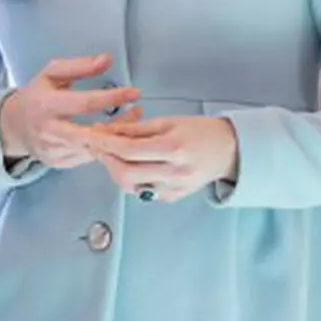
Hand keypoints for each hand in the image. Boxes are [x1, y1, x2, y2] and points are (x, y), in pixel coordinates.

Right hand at [0, 53, 141, 169]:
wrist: (14, 126)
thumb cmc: (37, 95)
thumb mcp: (52, 73)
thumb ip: (79, 66)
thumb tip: (107, 59)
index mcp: (46, 105)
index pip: (84, 104)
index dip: (111, 98)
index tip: (134, 93)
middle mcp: (50, 132)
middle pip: (91, 135)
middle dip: (120, 126)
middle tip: (140, 113)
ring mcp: (55, 151)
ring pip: (94, 149)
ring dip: (118, 136)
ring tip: (136, 119)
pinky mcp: (60, 164)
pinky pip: (89, 158)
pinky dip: (108, 147)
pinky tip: (120, 133)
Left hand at [86, 115, 238, 202]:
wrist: (227, 151)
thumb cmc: (200, 131)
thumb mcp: (169, 121)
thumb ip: (138, 129)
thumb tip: (108, 131)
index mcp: (173, 149)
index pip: (129, 149)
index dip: (106, 142)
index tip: (92, 134)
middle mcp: (173, 173)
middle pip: (125, 173)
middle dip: (106, 159)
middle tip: (96, 146)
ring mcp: (173, 189)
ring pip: (130, 187)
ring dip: (114, 171)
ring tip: (110, 154)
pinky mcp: (172, 198)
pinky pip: (142, 191)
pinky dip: (130, 179)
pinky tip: (128, 166)